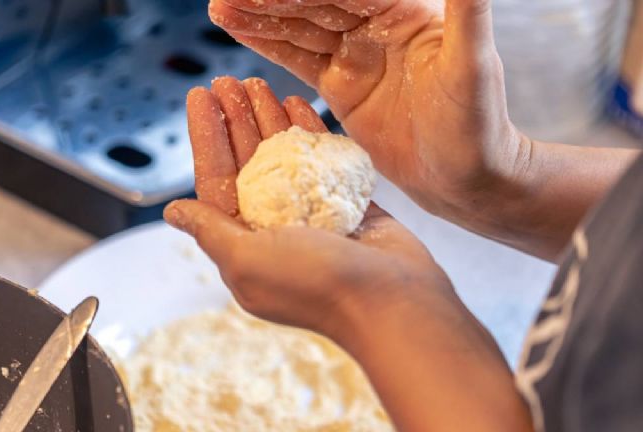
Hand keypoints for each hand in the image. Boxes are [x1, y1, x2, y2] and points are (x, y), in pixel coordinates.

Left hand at [167, 78, 533, 430]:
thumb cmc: (315, 285)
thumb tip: (173, 211)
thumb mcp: (247, 259)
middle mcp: (273, 228)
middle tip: (228, 81)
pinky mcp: (345, 205)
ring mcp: (310, 215)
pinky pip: (321, 160)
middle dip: (236, 120)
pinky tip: (296, 102)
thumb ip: (210, 229)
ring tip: (258, 83)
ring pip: (283, 157)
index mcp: (243, 242)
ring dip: (269, 120)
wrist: (392, 300)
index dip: (205, 136)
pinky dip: (309, 132)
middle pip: (247, 162)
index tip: (199, 95)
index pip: (215, 180)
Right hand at [208, 0, 526, 222]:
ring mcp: (357, 55)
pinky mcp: (343, 85)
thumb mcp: (473, 66)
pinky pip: (300, 59)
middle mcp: (378, 25)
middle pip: (315, 3)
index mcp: (405, 11)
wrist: (468, 177)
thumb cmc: (479, 126)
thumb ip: (469, 11)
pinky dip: (269, 45)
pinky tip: (240, 31)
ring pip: (301, 28)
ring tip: (221, 7)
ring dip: (261, 17)